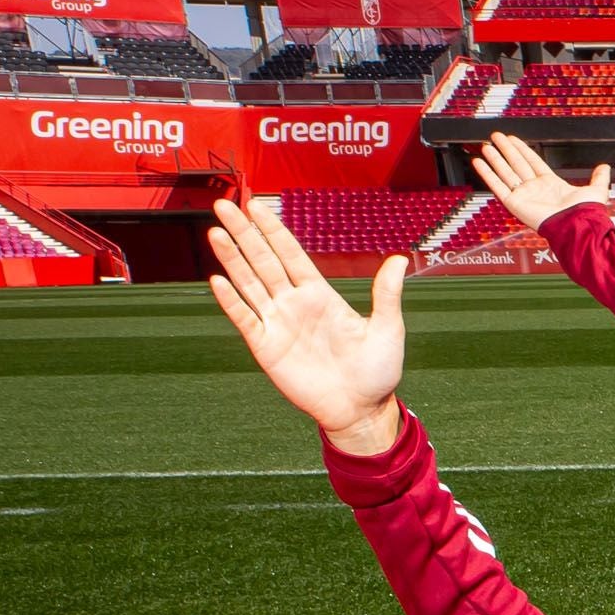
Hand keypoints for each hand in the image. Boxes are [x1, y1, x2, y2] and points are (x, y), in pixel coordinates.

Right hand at [207, 195, 404, 454]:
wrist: (360, 410)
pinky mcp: (266, 348)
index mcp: (320, 294)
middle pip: (263, 261)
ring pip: (249, 284)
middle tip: (224, 205)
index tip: (256, 206)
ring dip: (232, 259)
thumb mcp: (387, 329)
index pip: (290, 254)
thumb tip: (399, 260)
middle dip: (244, 233)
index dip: (272, 230)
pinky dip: (231, 301)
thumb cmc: (377, 372)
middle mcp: (294, 304)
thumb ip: (387, 294)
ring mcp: (278, 324)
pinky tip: (217, 281)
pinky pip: (245, 319)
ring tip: (215, 232)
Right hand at [470, 132, 609, 232]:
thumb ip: (599, 178)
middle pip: (516, 164)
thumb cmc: (585, 212)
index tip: (512, 139)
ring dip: (495, 159)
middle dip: (506, 150)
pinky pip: (497, 186)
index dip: (522, 149)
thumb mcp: (596, 190)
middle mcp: (535, 189)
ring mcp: (524, 196)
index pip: (532, 162)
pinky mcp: (514, 203)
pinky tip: (479, 162)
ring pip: (505, 172)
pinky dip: (487, 174)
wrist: (577, 225)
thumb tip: (605, 167)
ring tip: (486, 145)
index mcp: (550, 185)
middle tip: (496, 136)